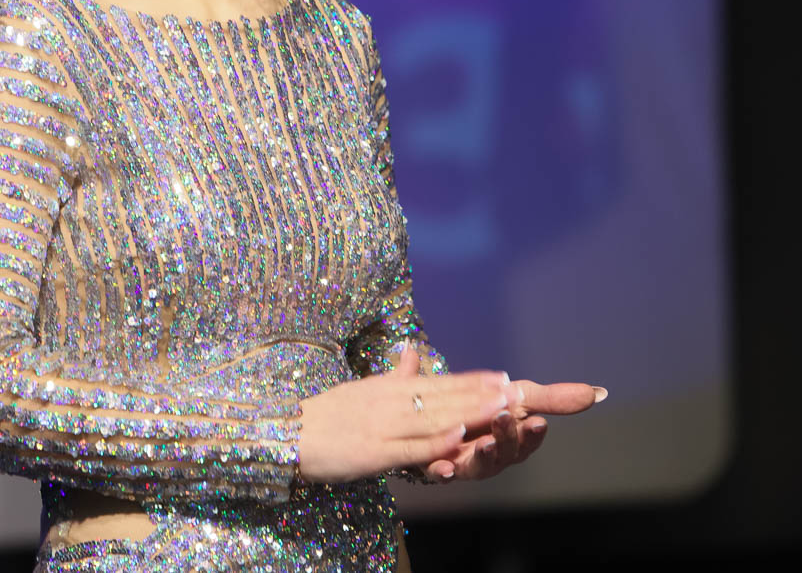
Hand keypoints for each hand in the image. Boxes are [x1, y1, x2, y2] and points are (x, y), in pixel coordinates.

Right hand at [298, 346, 518, 483]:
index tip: (502, 376)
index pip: (438, 382)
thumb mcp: (361, 388)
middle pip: (442, 397)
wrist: (286, 434)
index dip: (471, 380)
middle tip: (515, 390)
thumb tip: (412, 351)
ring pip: (433, 418)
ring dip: (468, 412)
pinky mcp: (373, 451)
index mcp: (387, 388)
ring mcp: (382, 425)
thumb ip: (393, 374)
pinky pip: (410, 446)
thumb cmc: (325, 415)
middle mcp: (389, 402)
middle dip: (480, 395)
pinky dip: (436, 441)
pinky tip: (460, 436)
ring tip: (499, 407)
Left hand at [422, 377, 606, 481]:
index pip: (528, 440)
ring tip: (483, 443)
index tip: (537, 422)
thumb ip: (553, 398)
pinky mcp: (438, 465)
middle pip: (504, 453)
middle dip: (507, 438)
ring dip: (482, 456)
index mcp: (512, 440)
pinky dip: (443, 471)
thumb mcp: (519, 396)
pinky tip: (443, 467)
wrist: (442, 412)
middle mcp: (492, 455)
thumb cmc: (488, 408)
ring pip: (477, 466)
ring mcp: (466, 463)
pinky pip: (441, 474)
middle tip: (505, 418)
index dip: (533, 434)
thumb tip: (599, 392)